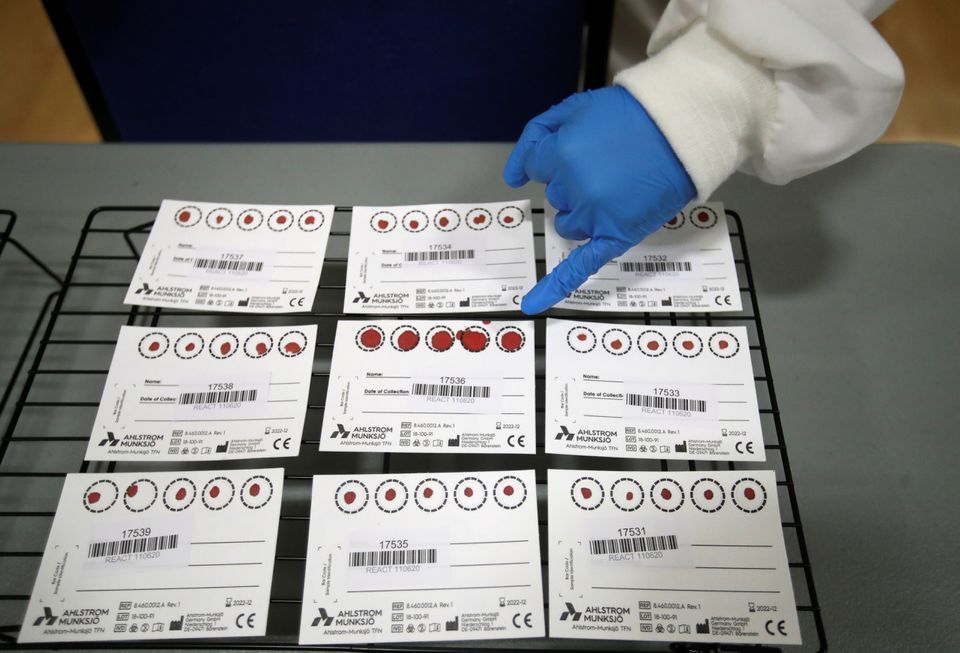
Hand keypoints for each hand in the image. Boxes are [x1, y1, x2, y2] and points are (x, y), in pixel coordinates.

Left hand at [504, 86, 695, 313]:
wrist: (682, 129)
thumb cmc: (633, 116)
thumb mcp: (576, 106)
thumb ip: (536, 136)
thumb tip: (513, 177)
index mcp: (561, 154)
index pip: (537, 167)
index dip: (557, 157)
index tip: (581, 148)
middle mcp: (574, 187)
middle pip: (555, 196)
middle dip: (574, 181)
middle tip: (609, 164)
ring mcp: (594, 215)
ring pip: (567, 223)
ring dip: (582, 212)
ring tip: (617, 190)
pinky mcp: (614, 236)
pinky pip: (578, 266)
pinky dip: (554, 286)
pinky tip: (534, 303)